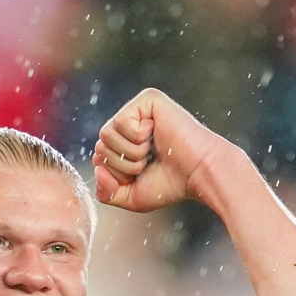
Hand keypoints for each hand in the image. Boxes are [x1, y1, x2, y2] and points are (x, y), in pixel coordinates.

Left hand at [93, 88, 228, 211]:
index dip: (116, 175)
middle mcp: (129, 123)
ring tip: (153, 151)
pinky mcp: (147, 98)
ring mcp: (138, 109)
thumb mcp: (131, 197)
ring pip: (106, 134)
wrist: (199, 173)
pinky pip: (121, 122)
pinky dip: (137, 138)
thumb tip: (96, 168)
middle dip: (123, 165)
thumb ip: (106, 192)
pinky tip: (157, 135)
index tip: (142, 175)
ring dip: (131, 153)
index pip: (99, 159)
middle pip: (100, 147)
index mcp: (125, 143)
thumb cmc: (172, 184)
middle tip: (149, 163)